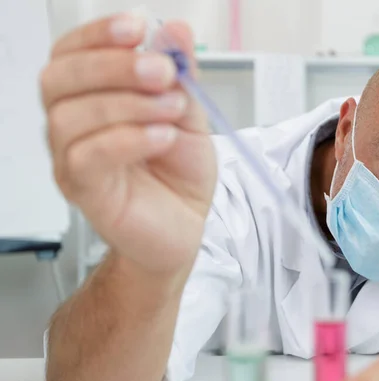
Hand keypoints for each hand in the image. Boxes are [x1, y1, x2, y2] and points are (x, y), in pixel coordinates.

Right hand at [42, 14, 215, 271]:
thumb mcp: (190, 115)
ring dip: (127, 104)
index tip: (137, 28)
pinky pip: (86, 157)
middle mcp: (73, 126)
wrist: (186, 225)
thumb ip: (180, 75)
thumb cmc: (181, 174)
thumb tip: (174, 30)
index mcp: (92, 98)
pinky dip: (128, 139)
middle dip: (113, 66)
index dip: (97, 35)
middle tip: (161, 72)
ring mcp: (73, 159)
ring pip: (70, 116)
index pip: (71, 54)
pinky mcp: (84, 191)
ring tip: (171, 112)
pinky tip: (162, 137)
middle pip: (60, 78)